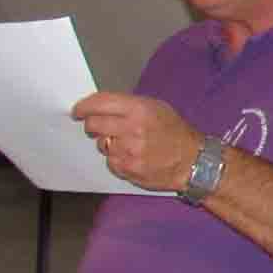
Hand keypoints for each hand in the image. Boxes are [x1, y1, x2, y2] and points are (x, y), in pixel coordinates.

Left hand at [73, 92, 201, 193]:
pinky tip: (134, 157)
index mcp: (139, 109)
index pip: (99, 103)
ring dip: (109, 144)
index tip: (78, 111)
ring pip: (101, 144)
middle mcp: (131, 128)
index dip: (83, 107)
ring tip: (129, 145)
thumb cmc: (175, 132)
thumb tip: (99, 107)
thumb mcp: (157, 108)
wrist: (194, 161)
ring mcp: (128, 150)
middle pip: (93, 124)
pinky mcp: (127, 168)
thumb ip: (128, 106)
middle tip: (101, 128)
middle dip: (93, 125)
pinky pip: (110, 161)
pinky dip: (118, 159)